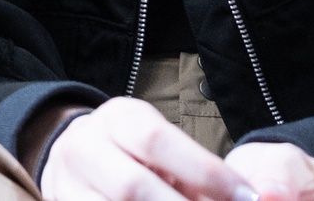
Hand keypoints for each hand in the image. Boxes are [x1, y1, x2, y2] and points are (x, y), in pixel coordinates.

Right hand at [40, 97, 258, 200]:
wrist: (74, 156)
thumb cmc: (135, 153)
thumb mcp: (159, 144)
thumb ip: (194, 171)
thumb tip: (244, 198)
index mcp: (117, 119)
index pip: (156, 141)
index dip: (203, 172)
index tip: (246, 197)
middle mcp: (85, 147)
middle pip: (133, 187)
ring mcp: (67, 185)